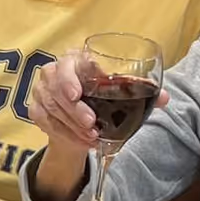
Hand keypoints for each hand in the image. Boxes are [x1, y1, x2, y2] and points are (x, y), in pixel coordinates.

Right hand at [28, 52, 170, 200]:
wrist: (80, 118)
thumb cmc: (101, 98)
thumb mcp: (120, 93)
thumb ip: (141, 93)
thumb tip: (164, 98)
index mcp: (75, 59)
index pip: (68, 62)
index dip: (70, 78)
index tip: (78, 94)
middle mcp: (54, 71)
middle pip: (56, 87)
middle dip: (73, 108)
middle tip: (91, 122)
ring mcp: (41, 90)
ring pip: (50, 106)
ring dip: (71, 124)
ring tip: (91, 136)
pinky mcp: (35, 109)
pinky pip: (45, 122)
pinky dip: (64, 134)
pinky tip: (81, 141)